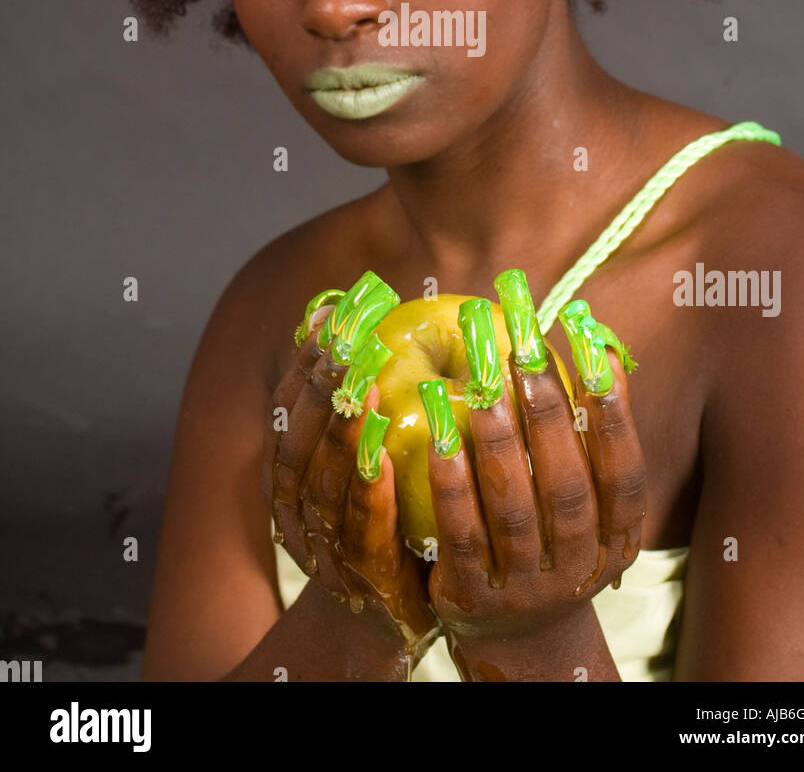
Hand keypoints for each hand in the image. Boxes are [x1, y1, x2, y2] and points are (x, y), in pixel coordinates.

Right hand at [261, 301, 441, 660]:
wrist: (383, 618)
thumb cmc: (378, 524)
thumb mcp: (360, 462)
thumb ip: (353, 404)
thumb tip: (351, 320)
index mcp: (287, 479)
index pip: (285, 414)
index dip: (303, 366)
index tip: (330, 320)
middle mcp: (295, 513)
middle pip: (295, 444)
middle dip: (318, 389)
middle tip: (347, 341)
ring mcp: (326, 548)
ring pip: (321, 485)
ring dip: (340, 432)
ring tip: (363, 386)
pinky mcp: (366, 577)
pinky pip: (361, 530)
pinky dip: (367, 492)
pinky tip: (382, 456)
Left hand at [425, 346, 646, 644]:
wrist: (517, 633)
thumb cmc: (554, 538)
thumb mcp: (589, 498)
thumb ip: (592, 432)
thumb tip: (601, 347)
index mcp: (617, 539)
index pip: (624, 474)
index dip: (615, 415)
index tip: (596, 352)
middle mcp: (578, 566)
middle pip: (566, 487)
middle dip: (546, 415)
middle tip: (524, 353)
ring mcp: (525, 587)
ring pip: (514, 510)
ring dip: (497, 443)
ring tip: (481, 386)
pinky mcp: (472, 594)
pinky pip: (462, 535)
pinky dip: (453, 486)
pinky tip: (440, 438)